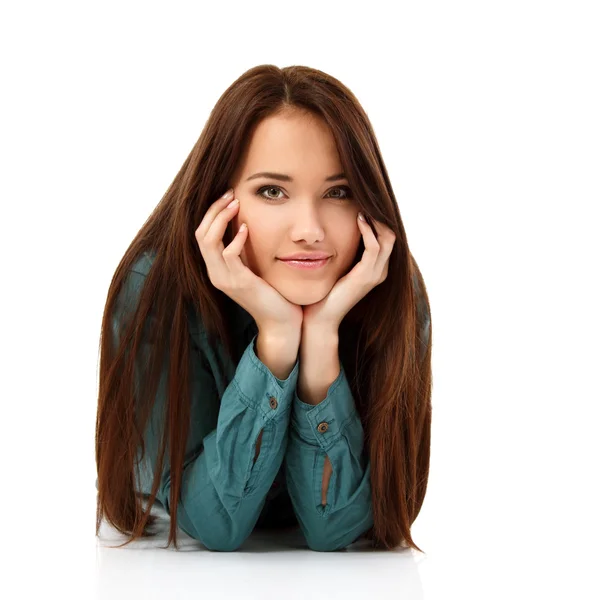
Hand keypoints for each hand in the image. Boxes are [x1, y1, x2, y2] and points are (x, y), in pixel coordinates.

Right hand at [196, 189, 303, 333]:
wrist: (281, 321)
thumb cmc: (272, 293)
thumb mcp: (254, 267)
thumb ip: (245, 250)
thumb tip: (246, 223)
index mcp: (216, 269)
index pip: (202, 234)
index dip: (211, 213)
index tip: (227, 196)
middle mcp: (215, 274)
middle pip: (200, 234)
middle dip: (213, 210)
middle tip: (230, 193)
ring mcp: (225, 280)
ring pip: (209, 241)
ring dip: (221, 218)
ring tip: (236, 204)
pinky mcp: (239, 283)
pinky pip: (229, 255)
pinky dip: (236, 238)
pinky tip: (247, 228)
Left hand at [302, 212, 395, 329]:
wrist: (320, 318)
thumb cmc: (325, 293)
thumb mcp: (338, 267)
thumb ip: (344, 252)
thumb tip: (337, 231)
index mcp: (376, 269)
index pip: (386, 237)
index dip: (378, 219)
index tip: (364, 204)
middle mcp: (380, 271)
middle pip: (391, 235)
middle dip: (379, 216)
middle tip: (365, 201)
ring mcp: (375, 274)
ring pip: (387, 238)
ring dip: (375, 220)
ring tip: (363, 206)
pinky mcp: (366, 276)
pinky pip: (374, 247)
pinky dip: (368, 230)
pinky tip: (359, 219)